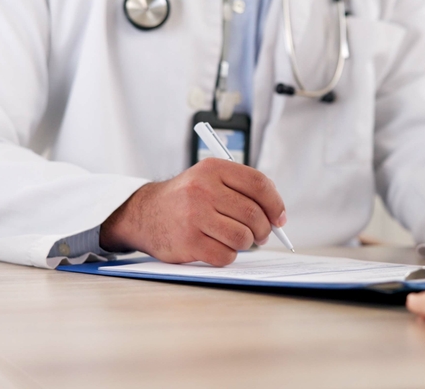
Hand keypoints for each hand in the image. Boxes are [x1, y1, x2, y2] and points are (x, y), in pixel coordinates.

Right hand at [99, 158, 285, 266]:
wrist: (145, 214)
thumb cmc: (187, 199)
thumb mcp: (209, 179)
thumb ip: (242, 189)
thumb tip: (277, 215)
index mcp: (212, 169)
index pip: (259, 184)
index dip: (275, 204)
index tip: (280, 218)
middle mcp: (202, 189)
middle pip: (253, 214)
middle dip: (263, 229)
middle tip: (260, 234)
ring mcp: (194, 216)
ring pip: (242, 237)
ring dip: (245, 243)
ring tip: (237, 240)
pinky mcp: (188, 242)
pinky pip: (226, 255)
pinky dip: (228, 255)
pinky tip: (218, 247)